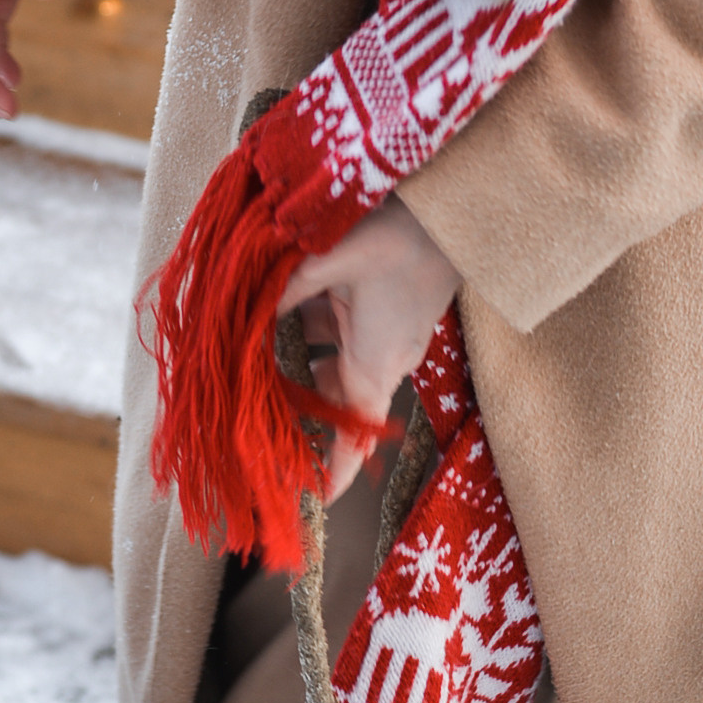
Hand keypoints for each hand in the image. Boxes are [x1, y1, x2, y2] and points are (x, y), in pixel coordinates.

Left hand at [278, 200, 461, 501]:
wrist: (456, 203)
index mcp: (377, 361)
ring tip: (254, 357)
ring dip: (298, 362)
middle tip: (254, 418)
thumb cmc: (402, 232)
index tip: (311, 499)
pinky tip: (279, 304)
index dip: (334, 473)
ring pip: (333, 364)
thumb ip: (286, 288)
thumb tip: (245, 310)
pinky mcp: (384, 308)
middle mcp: (384, 355)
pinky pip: (341, 332)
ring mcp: (386, 332)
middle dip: (298, 411)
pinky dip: (310, 328)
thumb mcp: (332, 259)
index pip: (356, 436)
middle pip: (335, 401)